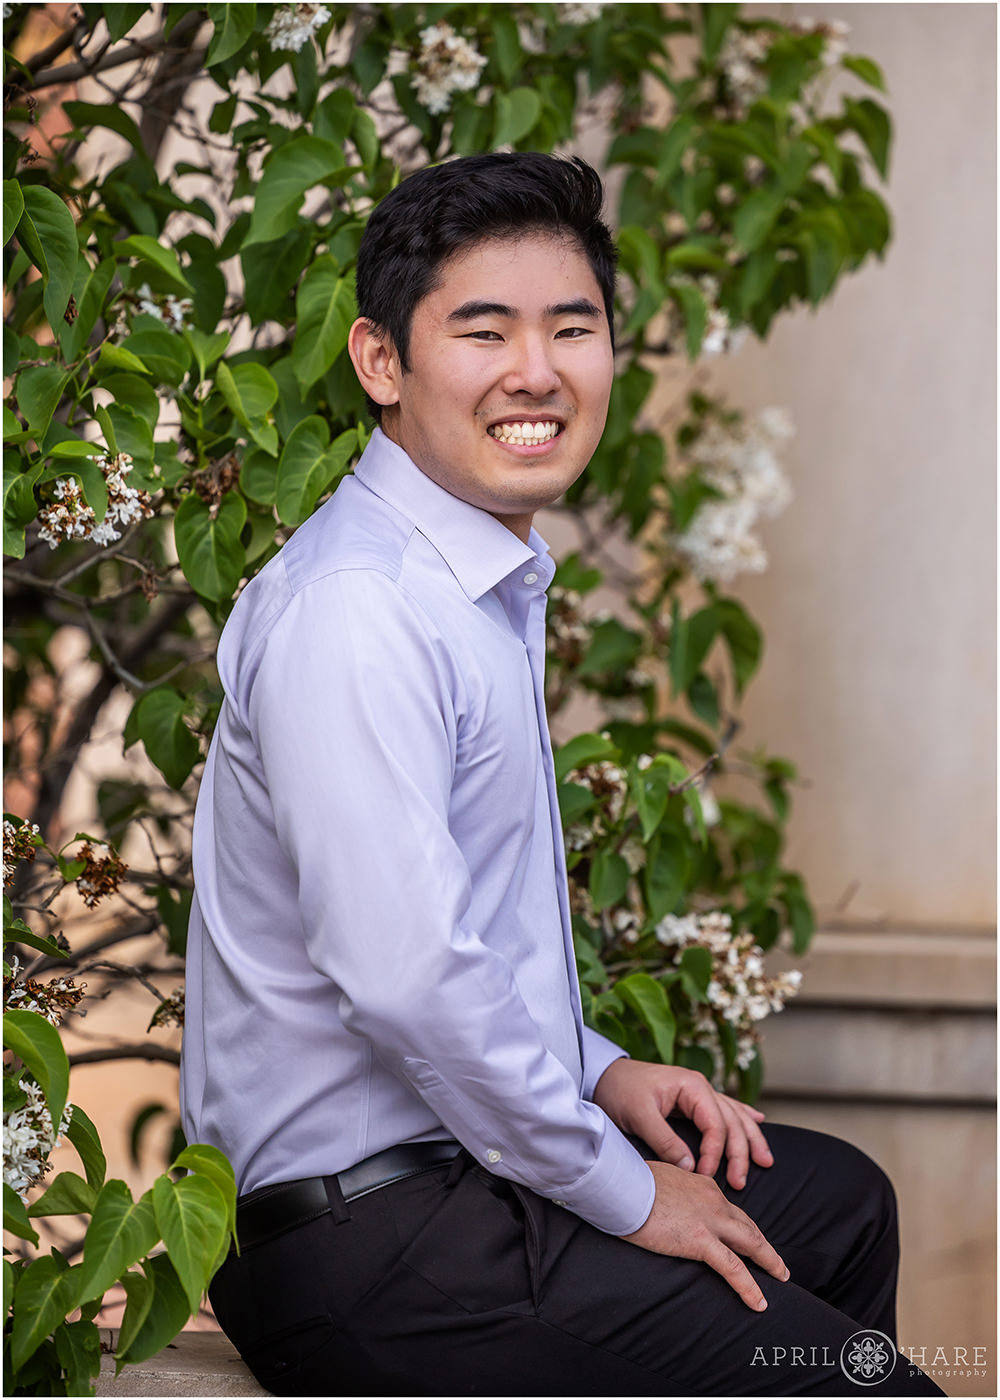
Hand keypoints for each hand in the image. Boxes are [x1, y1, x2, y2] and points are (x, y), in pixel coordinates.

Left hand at [592, 1057, 772, 1189]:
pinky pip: (725, 1108)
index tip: (706, 1177)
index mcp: (691, 1087)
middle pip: (732, 1122)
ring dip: (750, 1139)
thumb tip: (690, 1168)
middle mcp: (700, 1087)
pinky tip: (759, 1120)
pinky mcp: (692, 1099)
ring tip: (765, 1161)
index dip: (715, 1154)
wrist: (603, 1075)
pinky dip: (743, 1116)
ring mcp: (698, 1092)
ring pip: (734, 1116)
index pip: (715, 1125)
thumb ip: (665, 1140)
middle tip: (740, 1183)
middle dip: (740, 1153)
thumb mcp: (639, 1115)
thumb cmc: (619, 1090)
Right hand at [622, 1159, 788, 1310]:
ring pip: (751, 1244)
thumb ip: (673, 1189)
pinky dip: (749, 1287)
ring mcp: (710, 1220)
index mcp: (703, 1185)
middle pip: (748, 1225)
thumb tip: (666, 1197)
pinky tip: (759, 1303)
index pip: (729, 1208)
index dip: (741, 1226)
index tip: (746, 1238)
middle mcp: (714, 1200)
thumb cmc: (631, 1180)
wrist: (623, 1185)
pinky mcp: (700, 1241)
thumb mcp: (659, 1178)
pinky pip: (733, 1268)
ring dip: (769, 1262)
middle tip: (777, 1263)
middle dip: (765, 1245)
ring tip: (781, 1277)